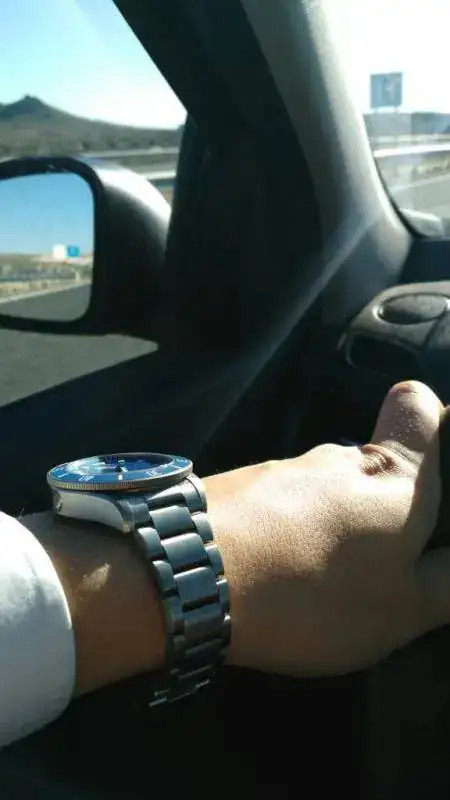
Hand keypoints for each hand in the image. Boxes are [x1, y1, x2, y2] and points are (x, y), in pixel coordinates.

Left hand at [206, 381, 448, 675]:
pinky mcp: (240, 486)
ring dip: (329, 525)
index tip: (432, 458)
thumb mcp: (404, 608)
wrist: (190, 575)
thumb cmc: (313, 591)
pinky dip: (286, 533)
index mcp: (394, 479)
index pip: (420, 407)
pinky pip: (280, 505)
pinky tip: (275, 575)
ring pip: (323, 488)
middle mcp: (340, 459)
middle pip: (372, 461)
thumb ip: (447, 582)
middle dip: (379, 503)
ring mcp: (284, 469)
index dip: (431, 421)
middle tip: (378, 565)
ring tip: (318, 582)